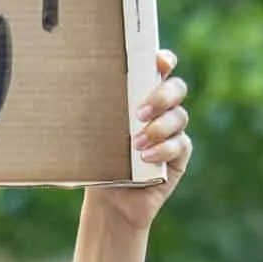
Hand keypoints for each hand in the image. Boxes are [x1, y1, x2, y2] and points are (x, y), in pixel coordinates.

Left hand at [103, 51, 191, 232]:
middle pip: (177, 88)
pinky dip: (163, 150)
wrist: (110, 200)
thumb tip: (82, 83)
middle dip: (162, 96)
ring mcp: (174, 131)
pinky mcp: (180, 155)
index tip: (159, 62)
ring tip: (136, 144)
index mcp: (141, 95)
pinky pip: (180, 145)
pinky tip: (145, 159)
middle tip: (140, 113)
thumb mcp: (95, 132)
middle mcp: (161, 109)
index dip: (164, 61)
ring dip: (159, 128)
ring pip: (180, 116)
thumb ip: (99, 108)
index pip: (160, 68)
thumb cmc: (99, 161)